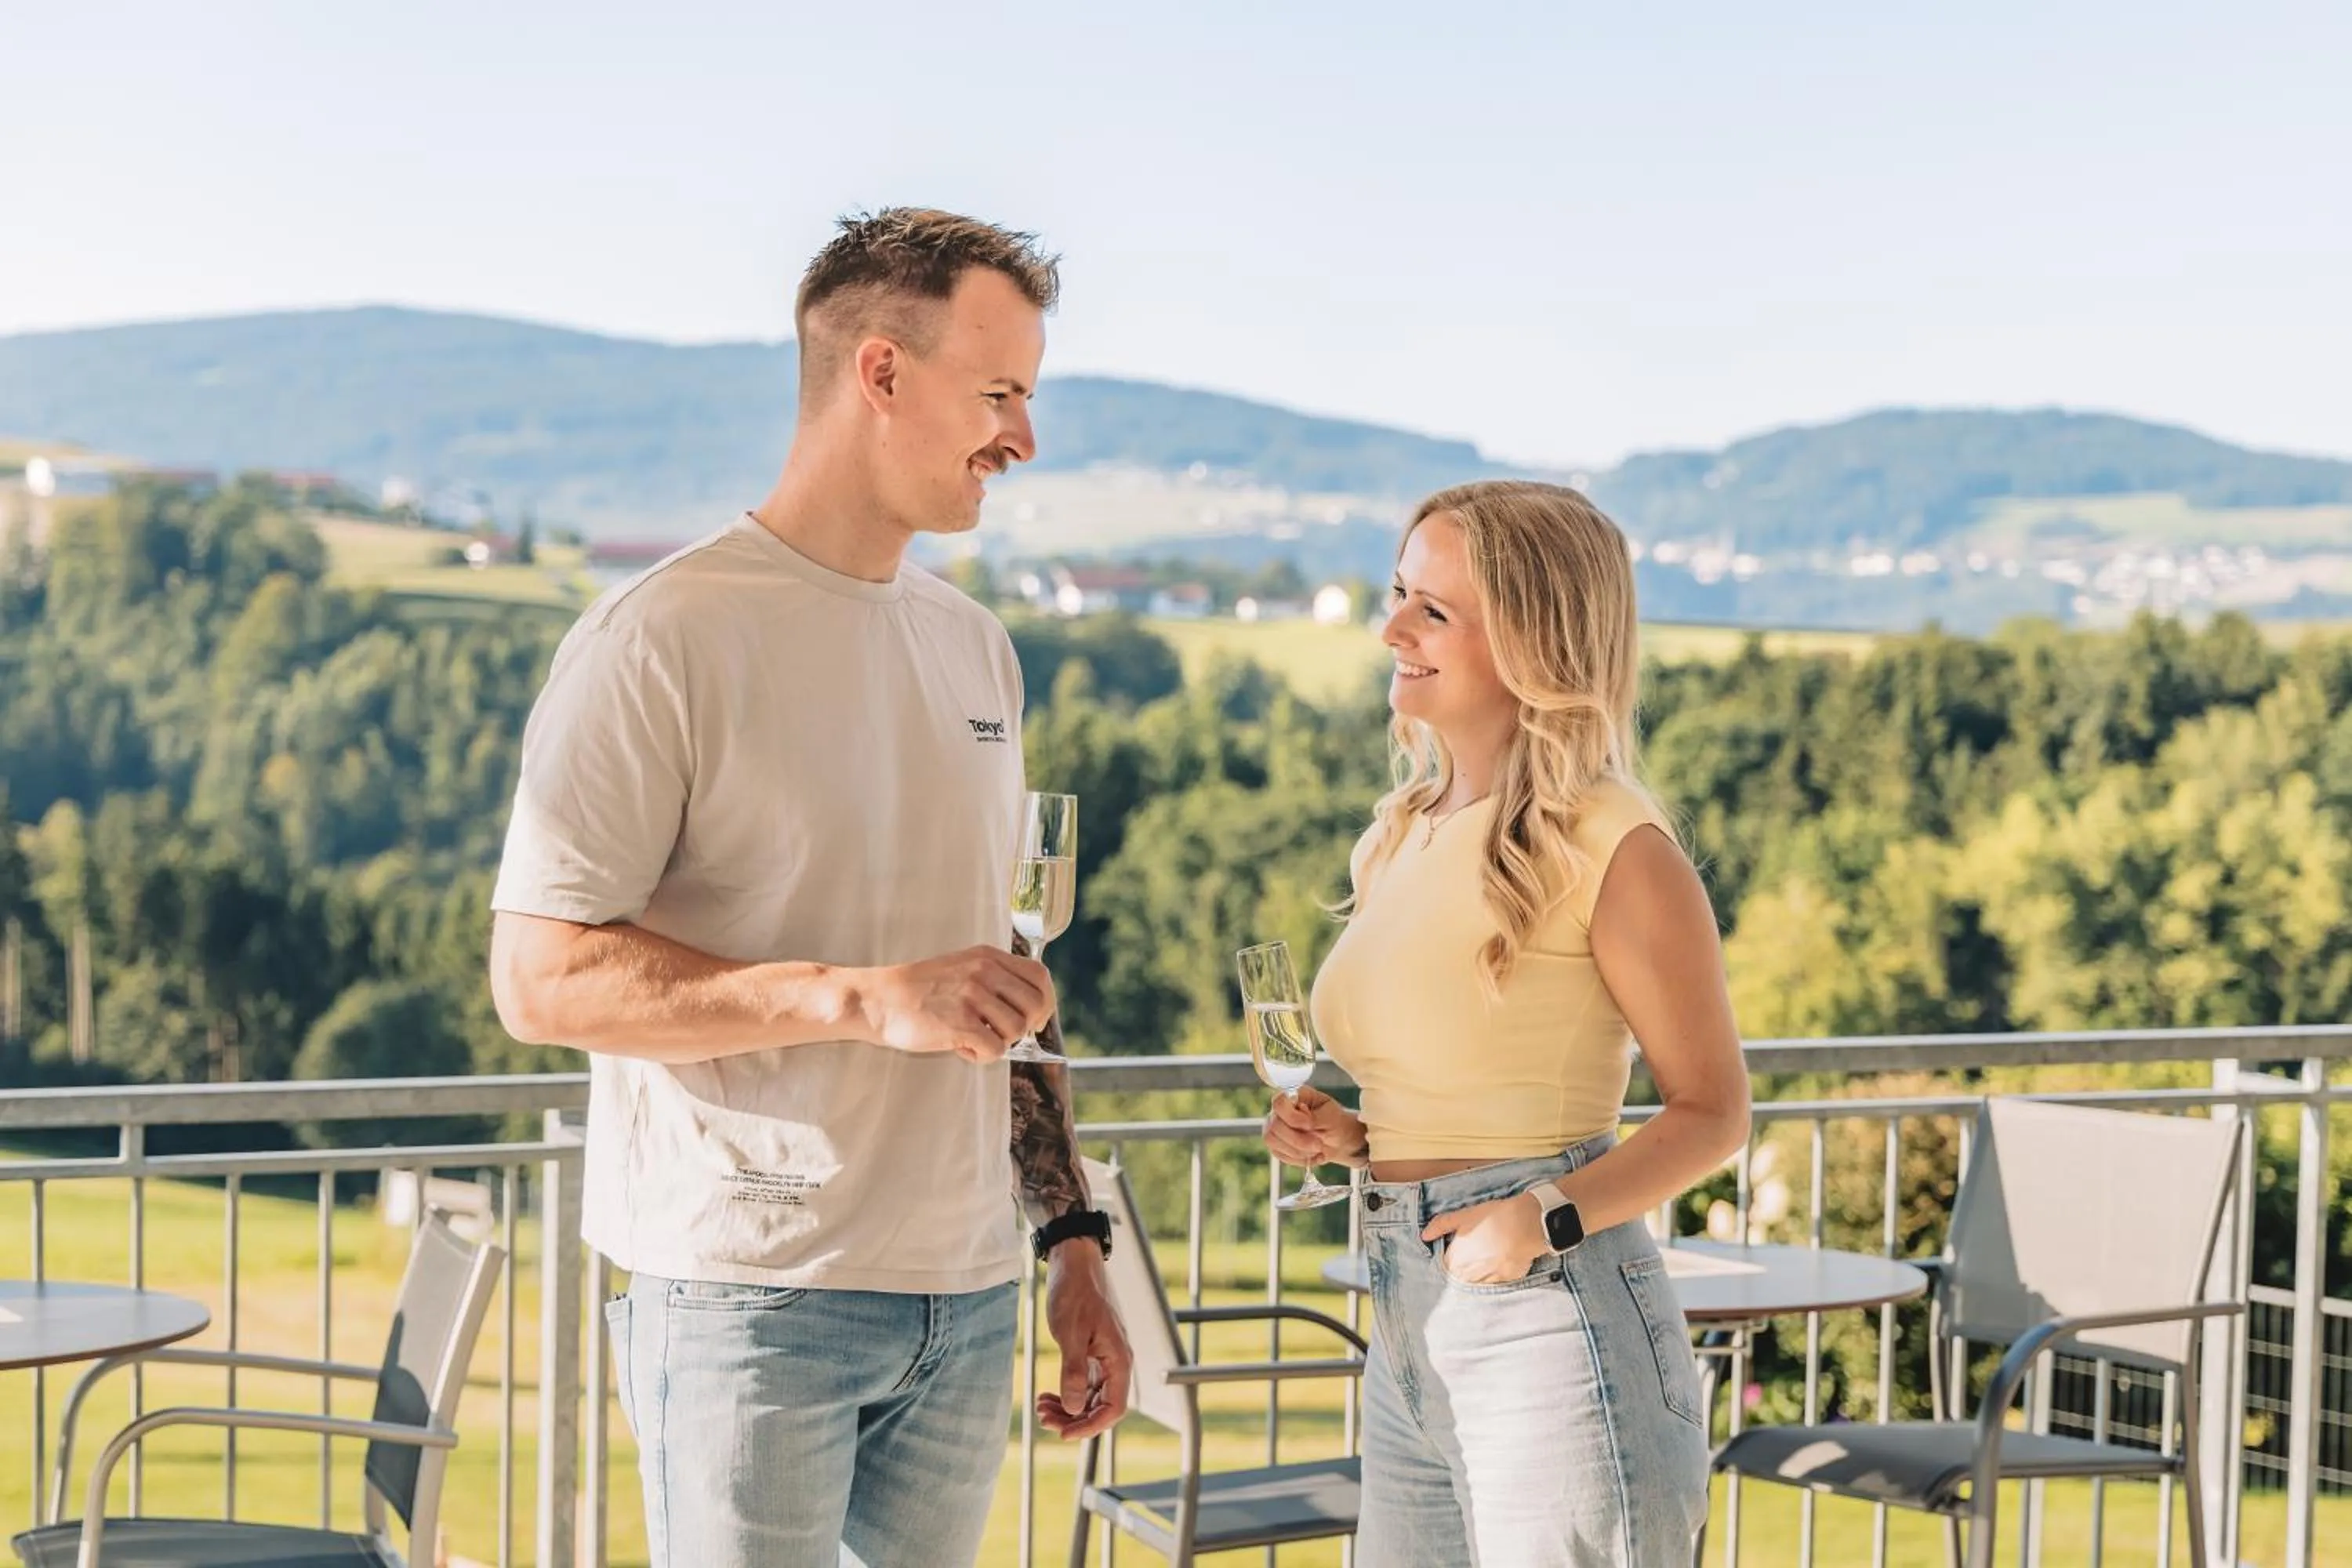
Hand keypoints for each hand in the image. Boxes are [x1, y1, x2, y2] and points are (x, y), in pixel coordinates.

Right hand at [854, 947, 1053, 1062]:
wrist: (878, 1000)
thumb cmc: (920, 991)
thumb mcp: (962, 968)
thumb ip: (994, 979)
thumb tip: (1030, 1009)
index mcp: (987, 957)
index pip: (1039, 977)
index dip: (1043, 1002)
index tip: (1033, 1018)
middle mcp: (984, 972)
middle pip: (1035, 1005)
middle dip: (1025, 1027)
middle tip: (1001, 1034)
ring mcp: (972, 996)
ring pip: (1016, 1030)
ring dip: (999, 1042)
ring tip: (972, 1038)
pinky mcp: (960, 1023)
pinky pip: (996, 1050)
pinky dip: (981, 1056)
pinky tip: (960, 1048)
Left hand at [1035, 1245, 1131, 1441]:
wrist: (1073, 1263)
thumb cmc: (1074, 1293)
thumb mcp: (1070, 1333)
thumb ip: (1073, 1372)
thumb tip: (1073, 1408)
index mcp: (1118, 1359)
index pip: (1114, 1408)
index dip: (1090, 1426)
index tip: (1063, 1434)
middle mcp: (1116, 1363)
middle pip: (1101, 1407)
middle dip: (1073, 1419)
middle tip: (1042, 1417)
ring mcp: (1104, 1358)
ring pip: (1091, 1398)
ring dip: (1068, 1408)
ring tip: (1041, 1407)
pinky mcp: (1092, 1353)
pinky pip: (1083, 1384)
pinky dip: (1066, 1393)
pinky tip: (1046, 1395)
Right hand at [1262, 1085, 1367, 1168]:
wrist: (1337, 1138)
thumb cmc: (1333, 1121)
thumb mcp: (1330, 1116)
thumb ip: (1315, 1117)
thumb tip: (1302, 1121)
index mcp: (1292, 1096)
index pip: (1279, 1103)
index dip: (1293, 1117)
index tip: (1310, 1125)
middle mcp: (1278, 1111)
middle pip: (1274, 1126)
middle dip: (1298, 1140)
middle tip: (1319, 1144)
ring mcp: (1274, 1128)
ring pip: (1274, 1142)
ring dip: (1299, 1151)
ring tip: (1317, 1149)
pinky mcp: (1276, 1146)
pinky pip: (1280, 1155)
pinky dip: (1299, 1159)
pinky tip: (1313, 1156)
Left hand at [1422, 1192, 1551, 1285]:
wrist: (1526, 1224)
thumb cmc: (1494, 1217)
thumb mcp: (1464, 1215)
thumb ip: (1441, 1225)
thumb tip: (1425, 1235)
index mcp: (1455, 1259)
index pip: (1445, 1266)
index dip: (1451, 1257)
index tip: (1458, 1250)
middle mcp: (1468, 1275)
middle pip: (1458, 1277)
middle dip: (1463, 1268)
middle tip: (1475, 1252)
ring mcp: (1487, 1281)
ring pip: (1475, 1283)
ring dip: (1477, 1274)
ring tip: (1488, 1257)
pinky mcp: (1505, 1282)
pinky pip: (1493, 1283)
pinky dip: (1494, 1276)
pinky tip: (1499, 1262)